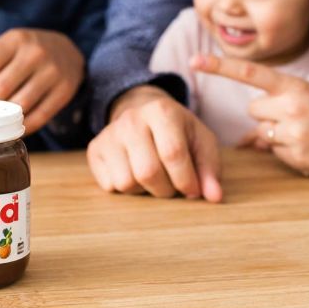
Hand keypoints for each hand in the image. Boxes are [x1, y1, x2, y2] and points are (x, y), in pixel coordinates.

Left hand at [0, 28, 83, 133]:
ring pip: (20, 104)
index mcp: (15, 40)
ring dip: (4, 118)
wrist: (68, 49)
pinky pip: (40, 116)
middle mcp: (35, 53)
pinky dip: (24, 127)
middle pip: (1, 87)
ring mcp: (53, 71)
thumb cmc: (26, 53)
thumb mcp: (5, 51)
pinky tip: (14, 129)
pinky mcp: (65, 90)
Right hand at [87, 85, 222, 201]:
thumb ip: (210, 169)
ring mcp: (109, 134)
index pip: (172, 154)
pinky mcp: (94, 149)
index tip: (193, 190)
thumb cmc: (178, 132)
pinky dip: (125, 189)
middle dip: (165, 189)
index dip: (186, 180)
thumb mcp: (200, 142)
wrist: (142, 112)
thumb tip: (214, 197)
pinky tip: (135, 173)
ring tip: (153, 176)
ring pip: (126, 182)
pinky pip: (109, 185)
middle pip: (147, 172)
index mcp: (162, 111)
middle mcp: (131, 119)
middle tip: (172, 186)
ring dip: (144, 190)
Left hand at [192, 54, 308, 176]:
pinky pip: (274, 153)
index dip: (220, 66)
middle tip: (296, 117)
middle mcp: (290, 106)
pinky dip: (287, 152)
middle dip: (266, 115)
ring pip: (262, 133)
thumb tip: (246, 138)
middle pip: (253, 110)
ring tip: (306, 132)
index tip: (194, 60)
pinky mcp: (296, 155)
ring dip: (276, 135)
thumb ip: (278, 105)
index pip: (250, 72)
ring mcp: (293, 132)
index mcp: (294, 85)